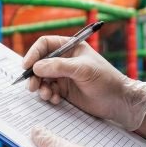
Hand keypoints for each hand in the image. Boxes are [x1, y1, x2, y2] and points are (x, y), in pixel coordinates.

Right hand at [23, 36, 145, 130]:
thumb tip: (36, 67)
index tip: (27, 66)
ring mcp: (63, 76)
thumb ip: (59, 66)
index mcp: (70, 47)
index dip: (33, 53)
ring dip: (41, 87)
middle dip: (34, 74)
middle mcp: (64, 60)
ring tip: (46, 95)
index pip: (45, 45)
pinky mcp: (64, 90)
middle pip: (40, 63)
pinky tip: (56, 100)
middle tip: (32, 86)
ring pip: (42, 79)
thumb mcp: (82, 69)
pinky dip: (48, 95)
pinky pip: (48, 90)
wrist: (118, 102)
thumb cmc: (105, 80)